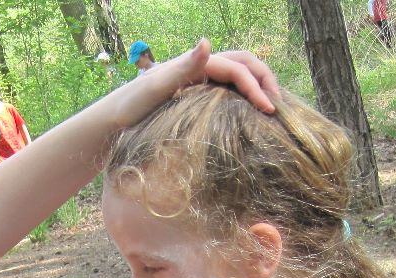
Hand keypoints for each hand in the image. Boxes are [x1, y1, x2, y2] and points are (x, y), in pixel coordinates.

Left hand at [112, 40, 278, 124]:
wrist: (115, 117)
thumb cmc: (132, 104)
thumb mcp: (156, 86)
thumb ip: (183, 66)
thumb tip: (207, 42)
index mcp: (197, 64)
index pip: (238, 70)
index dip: (257, 88)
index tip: (270, 112)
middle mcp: (202, 67)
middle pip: (246, 64)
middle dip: (265, 81)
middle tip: (280, 107)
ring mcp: (201, 79)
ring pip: (240, 75)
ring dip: (259, 87)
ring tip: (271, 109)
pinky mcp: (199, 93)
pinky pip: (230, 90)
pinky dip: (246, 98)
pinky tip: (251, 117)